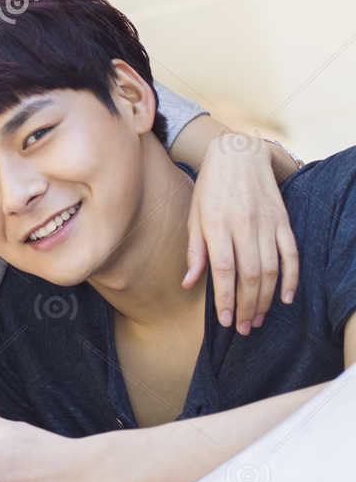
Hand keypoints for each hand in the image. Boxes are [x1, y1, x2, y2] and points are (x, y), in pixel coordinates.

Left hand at [184, 133, 298, 333]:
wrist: (239, 154)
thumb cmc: (210, 187)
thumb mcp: (194, 215)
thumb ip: (195, 251)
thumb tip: (189, 283)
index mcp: (217, 224)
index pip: (224, 269)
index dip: (226, 298)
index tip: (226, 321)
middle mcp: (244, 225)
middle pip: (249, 275)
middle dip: (247, 306)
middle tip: (243, 328)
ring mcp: (266, 223)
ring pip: (271, 269)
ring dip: (265, 299)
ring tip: (258, 319)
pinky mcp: (283, 220)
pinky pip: (291, 253)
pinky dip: (291, 278)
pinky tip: (285, 298)